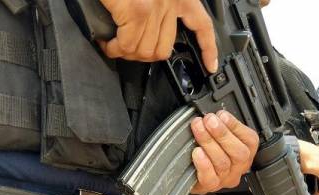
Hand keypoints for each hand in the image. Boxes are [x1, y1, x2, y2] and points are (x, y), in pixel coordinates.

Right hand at [100, 0, 217, 71]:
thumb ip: (158, 7)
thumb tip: (150, 34)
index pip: (202, 25)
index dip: (208, 48)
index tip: (211, 65)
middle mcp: (171, 0)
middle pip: (164, 49)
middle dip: (143, 55)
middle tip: (128, 49)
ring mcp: (155, 7)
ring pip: (145, 51)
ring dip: (126, 53)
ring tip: (115, 46)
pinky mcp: (137, 12)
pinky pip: (127, 45)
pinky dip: (114, 49)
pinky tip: (108, 44)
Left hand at [189, 111, 257, 194]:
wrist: (190, 171)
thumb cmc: (206, 150)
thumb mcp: (218, 134)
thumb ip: (220, 124)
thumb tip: (214, 114)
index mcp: (246, 151)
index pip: (250, 140)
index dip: (236, 126)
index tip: (222, 115)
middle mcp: (238, 167)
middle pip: (238, 153)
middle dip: (222, 134)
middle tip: (209, 120)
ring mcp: (225, 178)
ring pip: (223, 163)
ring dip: (209, 142)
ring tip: (198, 129)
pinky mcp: (210, 186)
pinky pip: (210, 177)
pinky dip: (203, 163)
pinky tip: (197, 152)